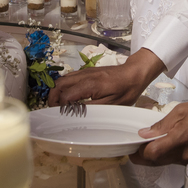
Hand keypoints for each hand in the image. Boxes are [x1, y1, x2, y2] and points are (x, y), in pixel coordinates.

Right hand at [48, 49, 164, 107]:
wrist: (134, 74)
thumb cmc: (126, 90)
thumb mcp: (111, 105)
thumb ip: (91, 108)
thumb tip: (75, 113)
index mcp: (90, 85)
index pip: (65, 95)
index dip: (60, 107)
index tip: (61, 116)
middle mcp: (84, 76)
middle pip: (59, 84)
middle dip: (53, 97)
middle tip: (54, 110)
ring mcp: (85, 72)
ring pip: (63, 79)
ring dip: (57, 91)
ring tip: (60, 105)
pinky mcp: (87, 71)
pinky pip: (70, 77)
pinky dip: (64, 86)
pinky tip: (68, 96)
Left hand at [131, 97, 187, 166]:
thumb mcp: (183, 110)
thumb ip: (162, 124)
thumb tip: (144, 134)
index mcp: (181, 138)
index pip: (152, 154)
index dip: (138, 152)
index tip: (132, 145)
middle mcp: (185, 154)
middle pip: (156, 162)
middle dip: (143, 156)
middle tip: (135, 146)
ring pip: (165, 163)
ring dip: (154, 156)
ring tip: (149, 143)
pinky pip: (175, 161)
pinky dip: (166, 155)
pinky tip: (165, 145)